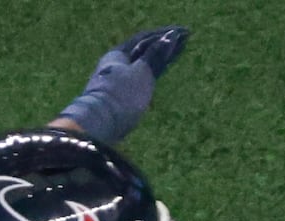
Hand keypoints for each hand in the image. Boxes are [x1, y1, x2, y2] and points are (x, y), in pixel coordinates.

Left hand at [58, 25, 190, 144]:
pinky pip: (140, 80)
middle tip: (182, 43)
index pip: (145, 39)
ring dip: (157, 60)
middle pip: (142, 51)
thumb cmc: (122, 94)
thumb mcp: (141, 73)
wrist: (101, 122)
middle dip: (162, 46)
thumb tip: (169, 39)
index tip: (182, 34)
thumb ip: (155, 57)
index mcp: (119, 53)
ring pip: (141, 66)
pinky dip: (150, 75)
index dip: (164, 35)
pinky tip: (155, 76)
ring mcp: (117, 80)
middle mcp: (116, 63)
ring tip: (172, 57)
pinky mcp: (120, 97)